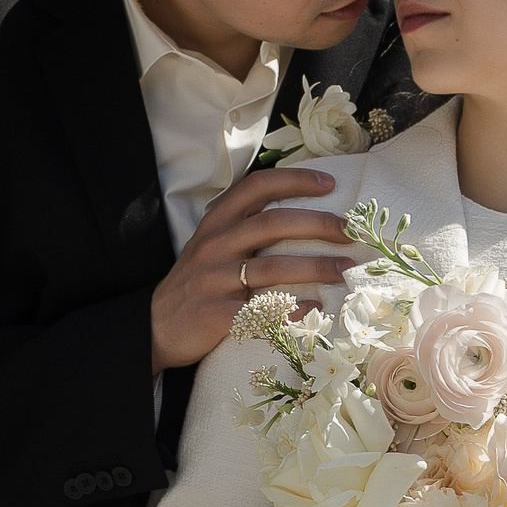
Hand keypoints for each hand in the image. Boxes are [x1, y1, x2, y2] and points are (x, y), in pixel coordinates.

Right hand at [149, 166, 355, 372]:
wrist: (156, 326)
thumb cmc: (196, 283)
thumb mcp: (212, 246)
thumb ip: (245, 229)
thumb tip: (303, 218)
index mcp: (216, 223)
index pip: (256, 187)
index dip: (294, 180)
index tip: (329, 184)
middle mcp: (215, 245)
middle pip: (272, 224)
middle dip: (319, 224)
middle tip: (350, 232)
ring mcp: (214, 280)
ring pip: (273, 267)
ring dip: (317, 267)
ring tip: (345, 270)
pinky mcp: (217, 314)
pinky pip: (263, 310)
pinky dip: (294, 309)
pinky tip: (317, 308)